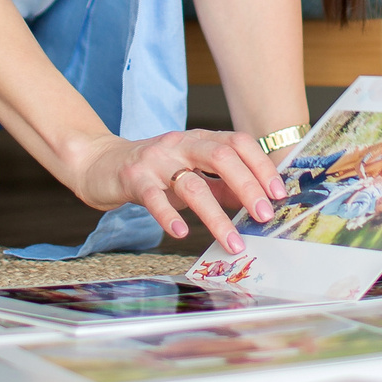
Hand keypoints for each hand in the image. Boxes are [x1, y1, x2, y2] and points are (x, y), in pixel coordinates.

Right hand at [72, 129, 286, 254]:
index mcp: (198, 139)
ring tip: (233, 242)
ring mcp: (156, 160)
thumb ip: (222, 187)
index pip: (237, 142)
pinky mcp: (133, 178)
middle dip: (248, 186)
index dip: (261, 166)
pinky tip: (181, 232)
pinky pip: (154, 198)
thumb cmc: (154, 171)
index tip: (279, 193)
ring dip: (217, 217)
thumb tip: (259, 204)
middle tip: (264, 216)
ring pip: (192, 185)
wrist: (102, 163)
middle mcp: (179, 143)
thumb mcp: (192, 174)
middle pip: (221, 156)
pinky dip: (169, 216)